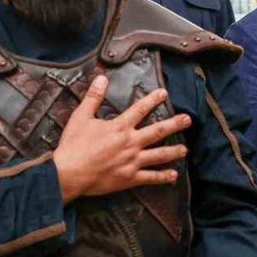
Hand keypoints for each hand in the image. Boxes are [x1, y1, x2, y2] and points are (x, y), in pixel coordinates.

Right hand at [54, 75, 191, 203]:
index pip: (140, 109)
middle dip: (174, 124)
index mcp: (119, 127)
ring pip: (159, 155)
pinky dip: (163, 177)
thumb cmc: (73, 145)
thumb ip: (93, 97)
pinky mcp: (129, 178)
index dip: (153, 99)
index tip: (165, 93)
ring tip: (185, 150)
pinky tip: (173, 176)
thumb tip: (101, 78)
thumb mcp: (80, 117)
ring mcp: (132, 161)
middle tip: (188, 120)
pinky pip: (150, 177)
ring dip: (174, 152)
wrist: (68, 174)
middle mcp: (130, 143)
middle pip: (157, 131)